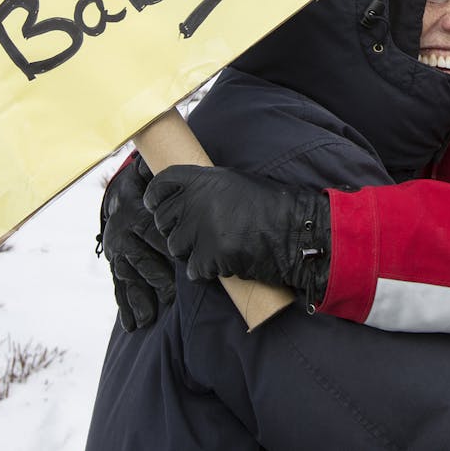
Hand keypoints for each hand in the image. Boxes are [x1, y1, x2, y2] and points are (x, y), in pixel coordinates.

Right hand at [97, 156, 173, 331]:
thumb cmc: (150, 187)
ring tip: (147, 318)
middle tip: (170, 296)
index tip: (181, 264)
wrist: (122, 192)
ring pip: (128, 277)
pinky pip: (118, 286)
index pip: (152, 231)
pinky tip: (132, 324)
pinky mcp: (115, 264)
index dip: (165, 248)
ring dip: (138, 298)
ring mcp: (117, 251)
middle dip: (155, 278)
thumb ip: (168, 180)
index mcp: (135, 212)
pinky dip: (125, 306)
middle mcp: (123, 233)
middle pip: (140, 258)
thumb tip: (182, 167)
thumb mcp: (156, 178)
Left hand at [145, 166, 330, 306]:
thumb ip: (205, 187)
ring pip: (175, 247)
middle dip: (174, 229)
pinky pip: (193, 270)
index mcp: (203, 179)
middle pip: (163, 220)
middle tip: (192, 234)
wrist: (295, 231)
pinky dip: (205, 272)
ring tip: (213, 248)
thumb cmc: (271, 205)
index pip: (161, 184)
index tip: (154, 205)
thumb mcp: (235, 182)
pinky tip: (223, 264)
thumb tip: (182, 196)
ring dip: (190, 251)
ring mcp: (201, 229)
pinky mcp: (209, 256)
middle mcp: (197, 201)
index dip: (154, 196)